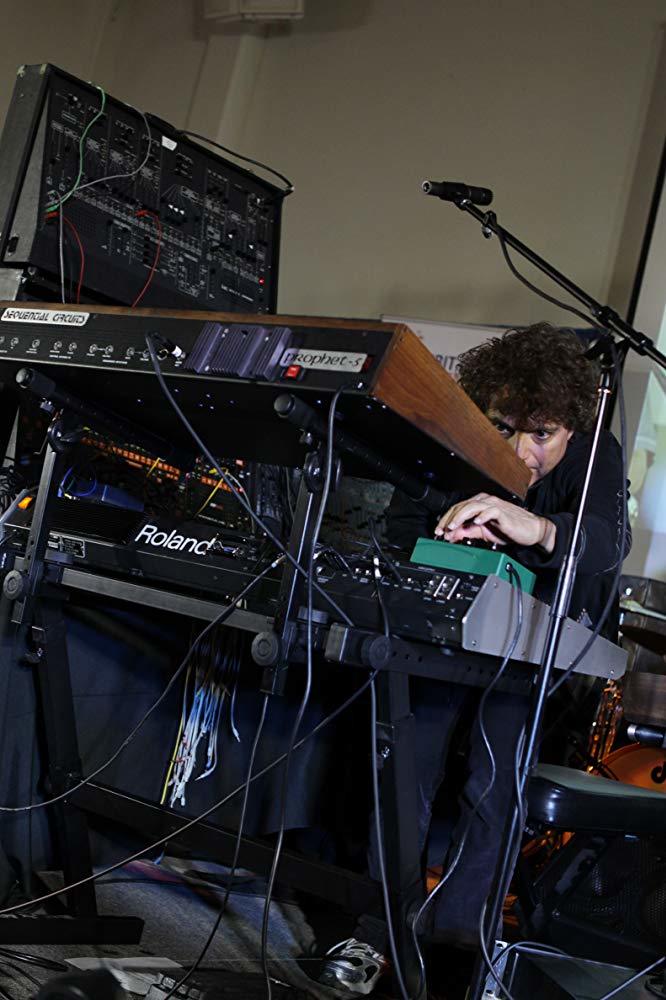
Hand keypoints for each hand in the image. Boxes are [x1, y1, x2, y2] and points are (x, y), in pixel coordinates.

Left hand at [434, 493, 555, 551]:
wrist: (529, 531)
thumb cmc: (507, 529)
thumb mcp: (482, 532)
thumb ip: (467, 531)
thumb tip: (451, 535)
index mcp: (478, 504)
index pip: (457, 508)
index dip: (446, 519)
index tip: (439, 531)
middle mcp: (484, 502)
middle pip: (461, 506)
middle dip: (449, 519)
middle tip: (442, 531)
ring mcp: (493, 505)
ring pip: (472, 506)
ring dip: (460, 517)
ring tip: (453, 527)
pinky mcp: (503, 512)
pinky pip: (490, 511)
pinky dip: (481, 516)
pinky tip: (475, 523)